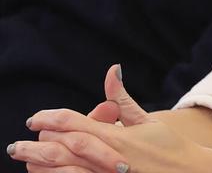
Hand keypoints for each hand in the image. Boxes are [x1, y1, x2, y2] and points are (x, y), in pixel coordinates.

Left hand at [12, 64, 211, 172]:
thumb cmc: (171, 147)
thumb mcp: (147, 120)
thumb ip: (123, 99)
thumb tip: (112, 70)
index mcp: (117, 137)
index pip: (74, 123)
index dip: (51, 119)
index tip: (35, 119)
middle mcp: (109, 157)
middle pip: (63, 149)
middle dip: (37, 146)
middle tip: (18, 145)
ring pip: (65, 171)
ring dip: (42, 167)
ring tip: (26, 163)